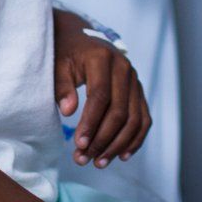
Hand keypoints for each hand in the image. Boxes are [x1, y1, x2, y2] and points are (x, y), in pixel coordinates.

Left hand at [52, 8, 148, 168]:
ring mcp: (134, 80)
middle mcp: (124, 68)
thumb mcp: (58, 66)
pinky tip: (123, 156)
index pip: (100, 96)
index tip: (78, 144)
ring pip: (134, 118)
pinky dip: (135, 139)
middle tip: (84, 159)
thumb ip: (62, 87)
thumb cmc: (66, 54)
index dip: (90, 123)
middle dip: (102, 140)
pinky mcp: (138, 90)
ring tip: (99, 163)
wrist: (80, 39)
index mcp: (103, 59)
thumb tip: (68, 111)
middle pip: (119, 111)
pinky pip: (143, 118)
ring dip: (118, 145)